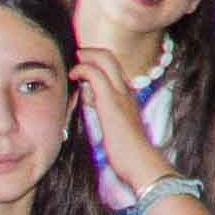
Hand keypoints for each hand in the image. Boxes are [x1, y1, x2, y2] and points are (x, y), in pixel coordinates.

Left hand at [73, 45, 175, 184]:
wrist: (140, 162)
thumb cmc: (128, 151)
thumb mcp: (115, 125)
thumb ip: (104, 108)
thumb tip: (89, 97)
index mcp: (128, 96)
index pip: (114, 69)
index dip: (97, 62)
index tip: (83, 66)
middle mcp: (126, 90)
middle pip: (110, 57)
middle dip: (90, 52)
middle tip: (77, 56)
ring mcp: (120, 94)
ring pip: (104, 60)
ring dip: (85, 57)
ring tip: (73, 63)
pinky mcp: (110, 101)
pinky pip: (95, 74)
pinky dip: (82, 69)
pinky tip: (73, 75)